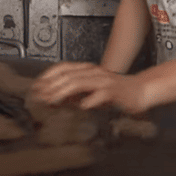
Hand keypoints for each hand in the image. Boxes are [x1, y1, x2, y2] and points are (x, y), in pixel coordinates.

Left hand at [28, 62, 150, 114]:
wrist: (140, 90)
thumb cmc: (115, 92)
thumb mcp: (90, 90)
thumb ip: (73, 93)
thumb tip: (53, 98)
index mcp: (87, 70)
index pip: (62, 68)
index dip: (47, 76)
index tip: (36, 86)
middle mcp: (93, 72)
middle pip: (67, 76)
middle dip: (50, 86)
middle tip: (39, 96)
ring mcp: (104, 81)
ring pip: (79, 83)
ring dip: (63, 92)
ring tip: (52, 101)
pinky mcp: (114, 91)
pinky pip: (100, 95)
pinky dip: (90, 100)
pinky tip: (82, 107)